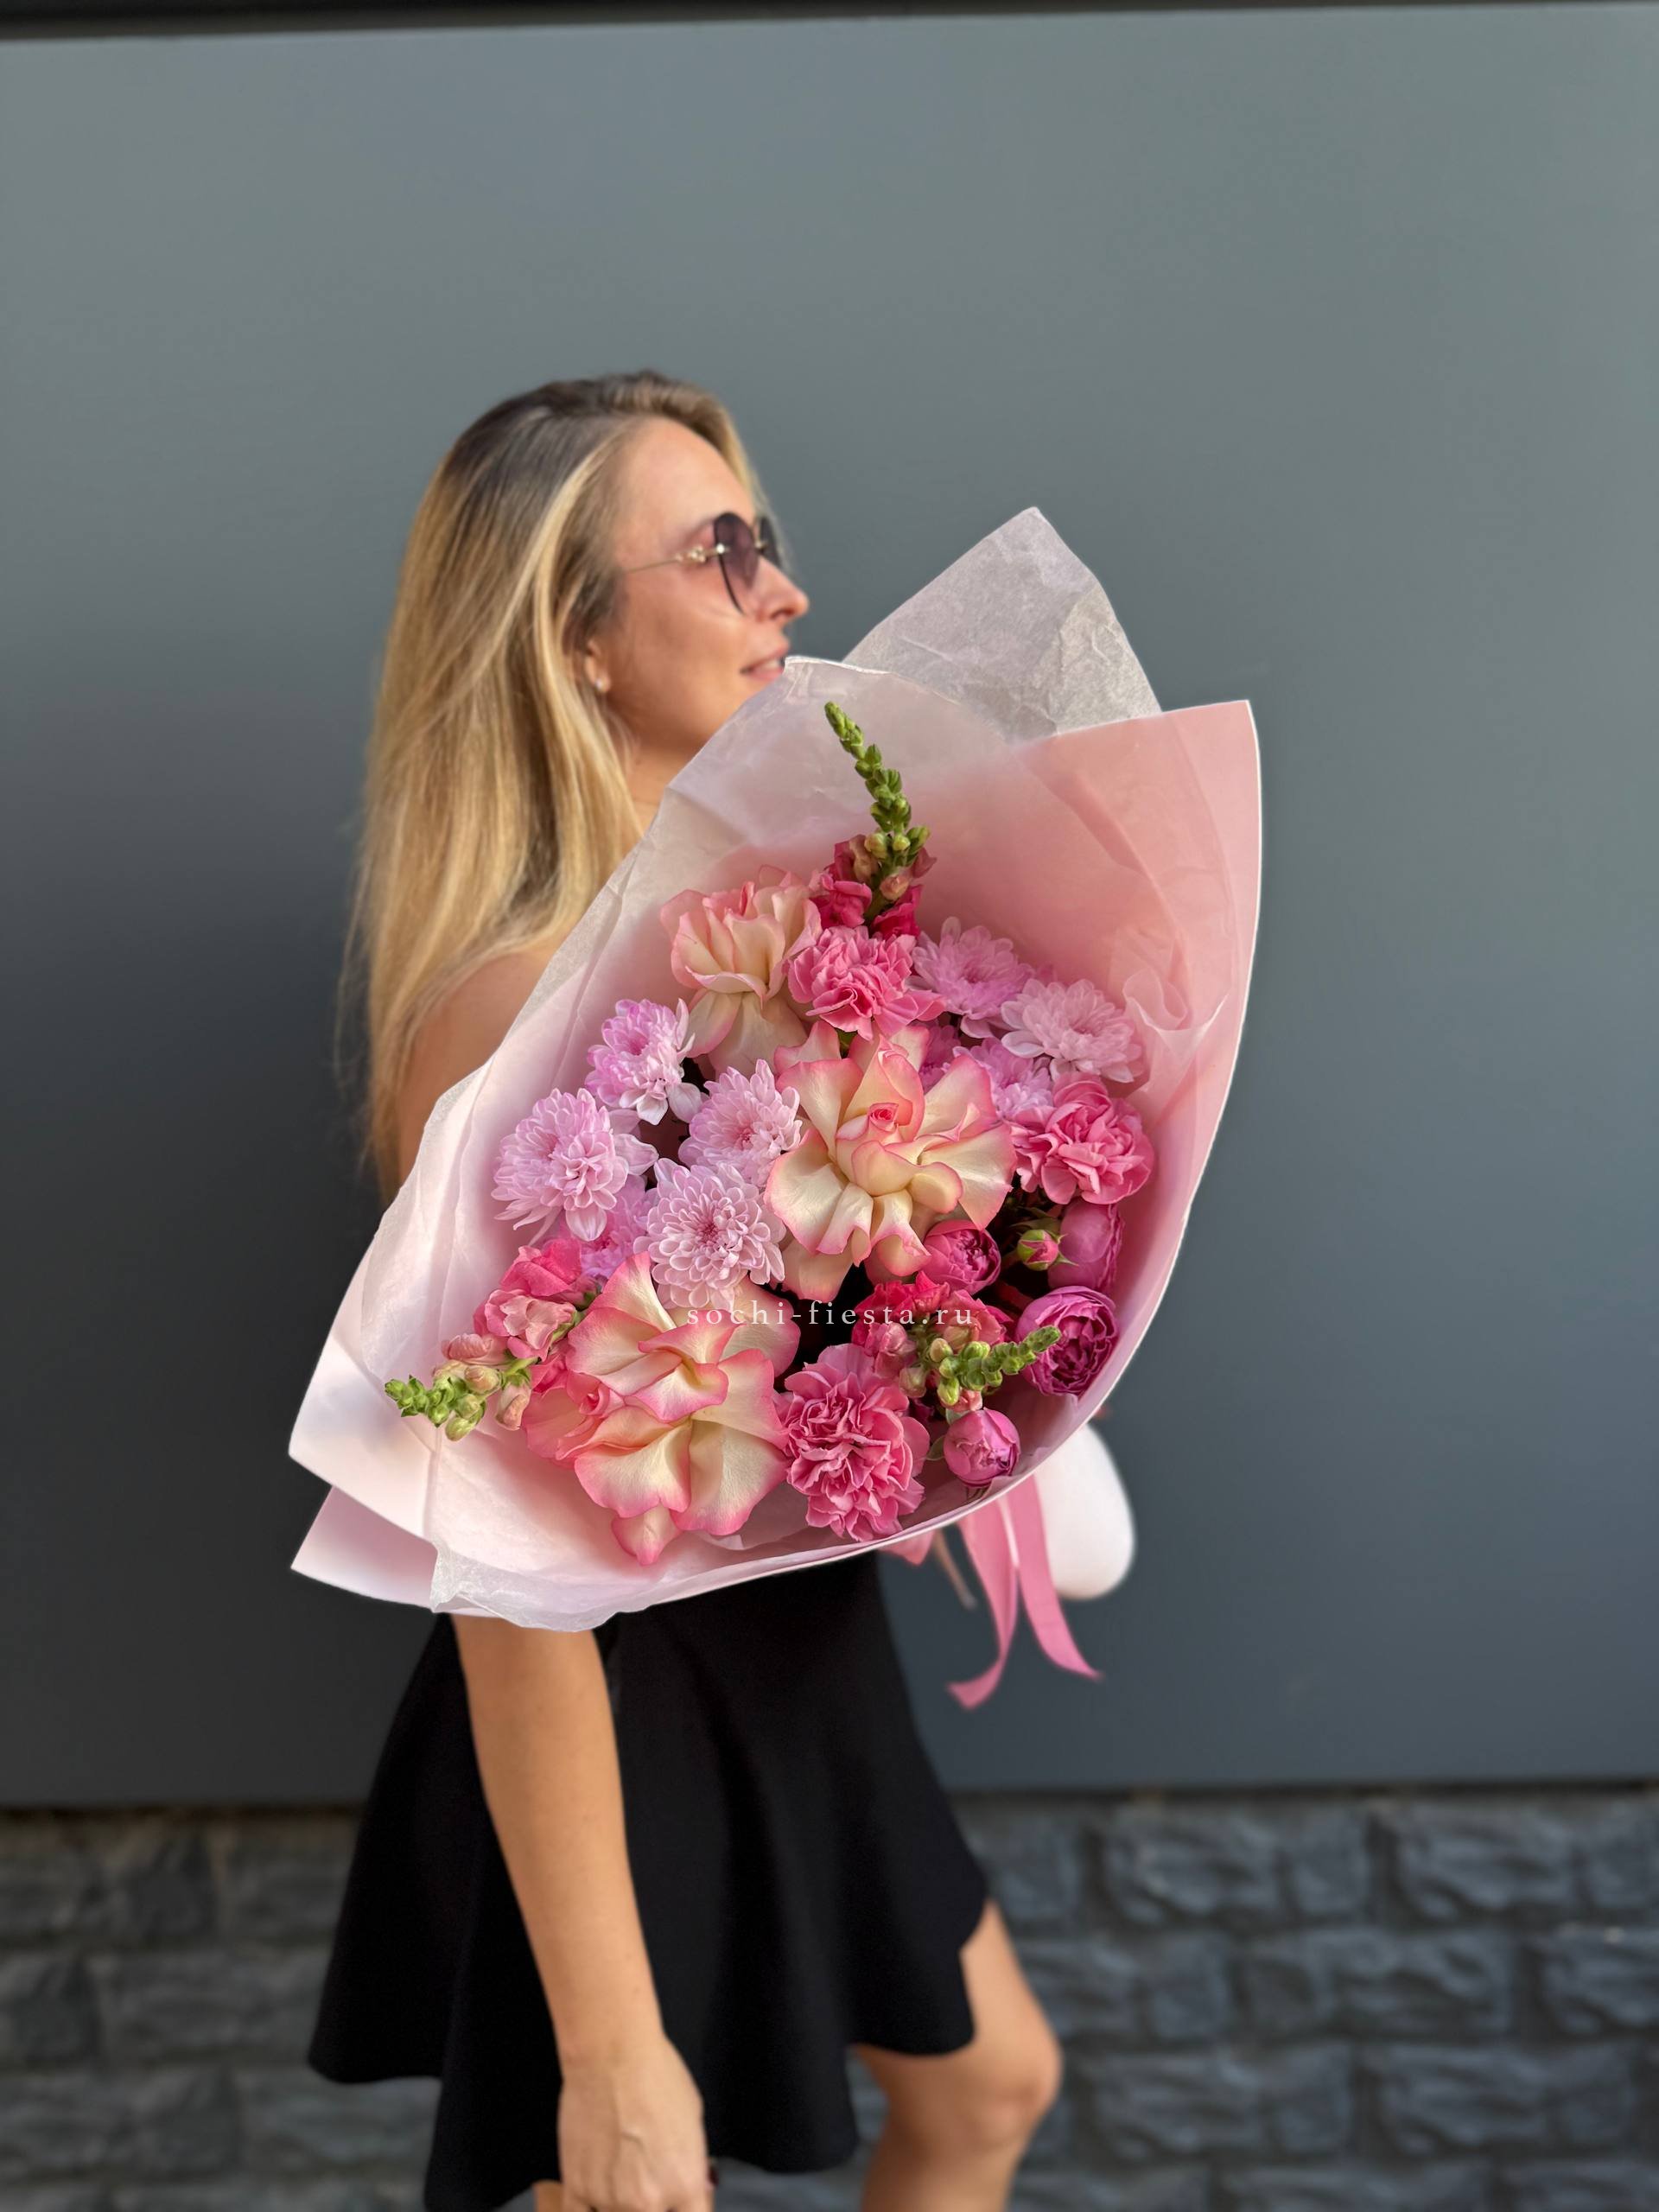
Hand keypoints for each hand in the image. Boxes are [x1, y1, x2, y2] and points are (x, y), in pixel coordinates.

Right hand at [558, 2026, 715, 2211]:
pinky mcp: (576, 2189)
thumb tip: (691, 2188)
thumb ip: (691, 2165)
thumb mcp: (694, 2121)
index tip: (678, 2201)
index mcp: (686, 2185)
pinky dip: (589, 2210)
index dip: (687, 2210)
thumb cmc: (660, 2077)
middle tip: (645, 2179)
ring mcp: (610, 2200)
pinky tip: (596, 2196)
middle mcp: (649, 2203)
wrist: (612, 2056)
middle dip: (654, 2206)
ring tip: (622, 2176)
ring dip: (621, 2206)